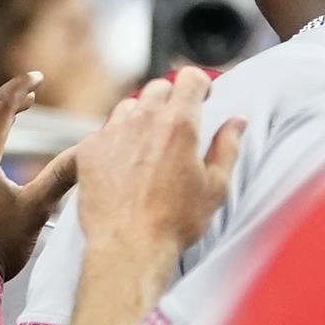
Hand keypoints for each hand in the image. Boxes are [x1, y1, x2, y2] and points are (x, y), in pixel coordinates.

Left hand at [77, 66, 244, 253]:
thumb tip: (236, 122)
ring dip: (140, 117)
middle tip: (176, 123)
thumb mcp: (215, 186)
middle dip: (170, 99)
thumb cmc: (174, 222)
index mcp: (179, 123)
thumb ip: (227, 147)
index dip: (198, 85)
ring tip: (148, 144)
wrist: (127, 246)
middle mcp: (142, 120)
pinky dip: (114, 140)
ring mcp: (111, 133)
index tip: (201, 97)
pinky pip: (103, 132)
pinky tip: (122, 163)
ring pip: (127, 107)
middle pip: (157, 88)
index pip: (189, 78)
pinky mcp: (88, 150)